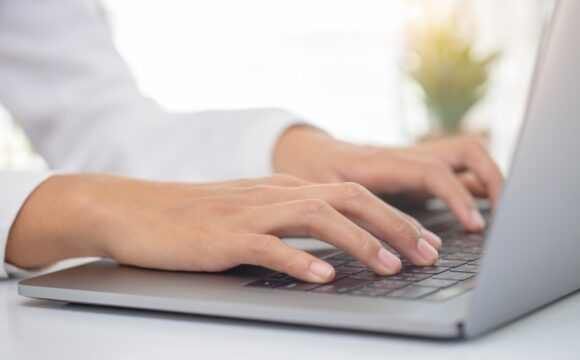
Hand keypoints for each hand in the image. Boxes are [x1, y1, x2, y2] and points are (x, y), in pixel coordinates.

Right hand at [6, 174, 441, 282]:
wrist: (139, 210)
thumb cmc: (198, 217)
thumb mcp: (253, 213)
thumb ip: (291, 222)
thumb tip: (332, 247)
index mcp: (286, 189)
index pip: (353, 195)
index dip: (394, 217)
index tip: (424, 241)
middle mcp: (276, 195)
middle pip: (349, 200)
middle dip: (394, 225)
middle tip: (427, 254)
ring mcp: (251, 214)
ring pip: (318, 217)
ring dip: (359, 241)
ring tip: (389, 265)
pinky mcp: (225, 237)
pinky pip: (270, 246)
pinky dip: (300, 261)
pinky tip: (324, 277)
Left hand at [274, 126, 503, 231]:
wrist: (304, 149)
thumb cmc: (311, 171)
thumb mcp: (321, 192)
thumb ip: (345, 212)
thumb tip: (372, 247)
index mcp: (383, 160)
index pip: (432, 172)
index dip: (456, 198)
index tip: (473, 226)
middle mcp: (404, 154)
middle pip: (464, 151)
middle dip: (490, 179)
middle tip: (500, 217)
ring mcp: (412, 158)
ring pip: (463, 154)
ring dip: (486, 178)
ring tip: (497, 214)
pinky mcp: (414, 167)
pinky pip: (452, 168)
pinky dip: (471, 185)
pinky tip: (473, 212)